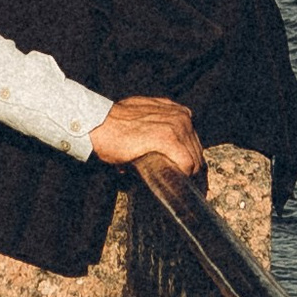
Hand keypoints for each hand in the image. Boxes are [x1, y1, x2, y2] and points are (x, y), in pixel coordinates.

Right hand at [89, 96, 203, 178]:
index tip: (185, 173)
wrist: (98, 124)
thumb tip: (159, 151)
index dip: (191, 159)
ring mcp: (177, 126)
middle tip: (181, 184)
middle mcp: (182, 116)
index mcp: (178, 111)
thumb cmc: (114, 123)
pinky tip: (173, 180)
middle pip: (197, 152)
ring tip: (175, 185)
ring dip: (186, 175)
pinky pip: (186, 164)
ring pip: (194, 160)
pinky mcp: (169, 138)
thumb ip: (156, 127)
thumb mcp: (143, 117)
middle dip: (191, 170)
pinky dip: (182, 175)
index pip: (195, 142)